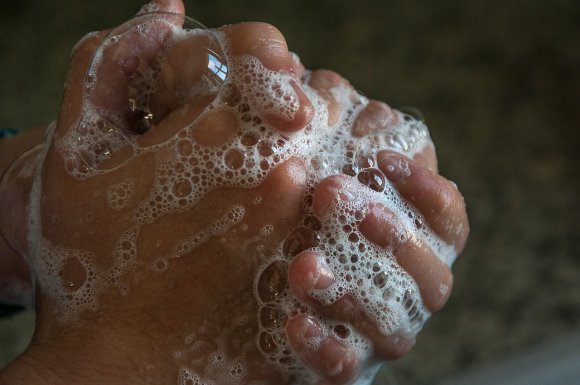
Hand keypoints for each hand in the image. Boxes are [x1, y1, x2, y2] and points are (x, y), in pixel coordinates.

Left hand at [281, 70, 468, 382]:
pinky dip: (325, 345)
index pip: (448, 218)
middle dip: (389, 232)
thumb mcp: (304, 179)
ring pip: (395, 327)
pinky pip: (345, 368)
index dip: (427, 190)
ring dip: (352, 291)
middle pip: (431, 272)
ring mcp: (379, 334)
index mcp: (413, 243)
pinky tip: (293, 319)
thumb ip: (326, 142)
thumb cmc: (290, 223)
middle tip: (332, 194)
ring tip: (303, 264)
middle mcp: (407, 290)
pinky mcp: (343, 367)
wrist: (241, 298)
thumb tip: (335, 89)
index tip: (382, 156)